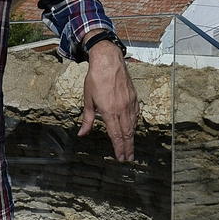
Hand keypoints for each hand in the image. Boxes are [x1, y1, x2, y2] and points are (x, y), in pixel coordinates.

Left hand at [78, 40, 138, 161]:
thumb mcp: (87, 99)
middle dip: (128, 147)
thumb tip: (82, 134)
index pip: (116, 134)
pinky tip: (133, 128)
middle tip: (129, 159)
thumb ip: (87, 119)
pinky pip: (136, 114)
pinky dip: (135, 124)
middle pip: (127, 133)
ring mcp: (129, 103)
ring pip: (133, 125)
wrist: (108, 61)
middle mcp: (121, 109)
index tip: (120, 158)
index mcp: (109, 111)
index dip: (118, 148)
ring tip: (131, 148)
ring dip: (132, 138)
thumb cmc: (96, 78)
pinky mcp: (133, 97)